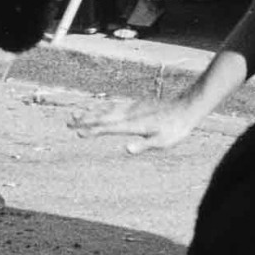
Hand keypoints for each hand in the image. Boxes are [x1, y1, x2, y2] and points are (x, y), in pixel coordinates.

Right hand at [70, 95, 203, 153]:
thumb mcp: (162, 141)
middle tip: (67, 122)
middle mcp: (130, 114)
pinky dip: (103, 108)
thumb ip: (144, 145)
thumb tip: (126, 148)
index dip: (92, 130)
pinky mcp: (137, 105)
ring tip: (76, 114)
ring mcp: (133, 108)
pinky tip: (100, 110)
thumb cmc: (175, 129)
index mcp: (133, 124)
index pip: (108, 127)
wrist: (186, 108)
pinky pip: (115, 106)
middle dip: (85, 119)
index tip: (77, 131)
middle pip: (102, 116)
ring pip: (107, 110)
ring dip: (91, 112)